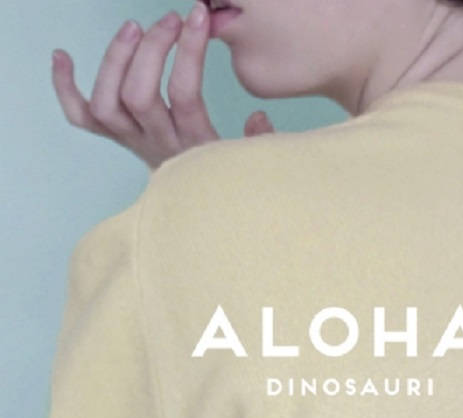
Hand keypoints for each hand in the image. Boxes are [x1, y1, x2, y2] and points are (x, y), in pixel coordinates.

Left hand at [51, 2, 274, 170]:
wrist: (197, 212)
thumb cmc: (224, 178)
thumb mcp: (251, 164)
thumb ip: (259, 142)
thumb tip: (257, 116)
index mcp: (194, 147)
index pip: (184, 95)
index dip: (188, 52)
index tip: (197, 17)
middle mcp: (158, 145)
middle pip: (138, 94)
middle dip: (152, 48)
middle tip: (169, 19)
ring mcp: (133, 143)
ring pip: (105, 103)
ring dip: (114, 59)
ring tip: (133, 28)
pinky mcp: (118, 141)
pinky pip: (81, 117)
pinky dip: (64, 87)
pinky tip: (62, 56)